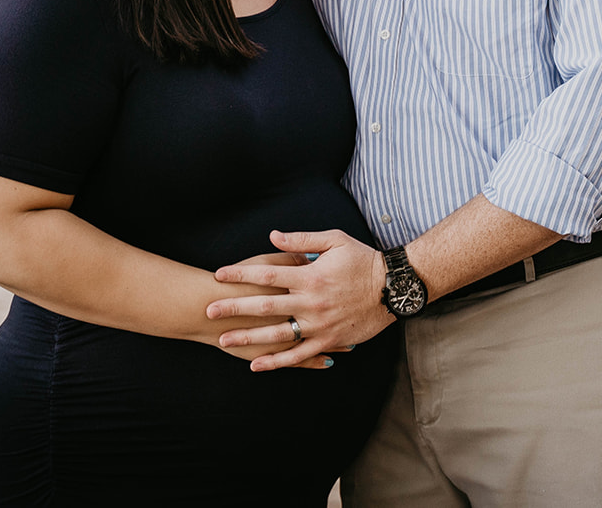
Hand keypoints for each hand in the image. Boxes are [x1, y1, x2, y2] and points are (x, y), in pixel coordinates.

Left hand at [208, 229, 394, 371]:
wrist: (393, 287)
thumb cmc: (363, 260)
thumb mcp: (334, 240)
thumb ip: (301, 240)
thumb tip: (272, 235)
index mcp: (310, 275)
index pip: (266, 274)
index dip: (241, 274)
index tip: (219, 274)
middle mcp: (311, 301)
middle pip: (264, 306)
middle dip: (234, 308)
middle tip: (209, 310)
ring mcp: (319, 324)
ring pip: (277, 334)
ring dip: (248, 337)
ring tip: (223, 340)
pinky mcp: (329, 340)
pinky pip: (298, 354)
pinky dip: (277, 361)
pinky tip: (257, 365)